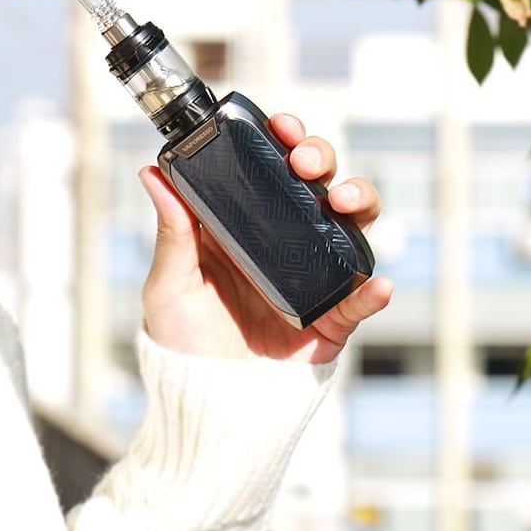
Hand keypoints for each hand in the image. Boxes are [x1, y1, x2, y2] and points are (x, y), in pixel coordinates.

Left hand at [138, 113, 393, 363]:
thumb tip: (153, 174)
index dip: (284, 140)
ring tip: (342, 202)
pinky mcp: (332, 318)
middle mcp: (286, 243)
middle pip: (318, 185)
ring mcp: (314, 277)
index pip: (273, 169)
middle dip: (321, 159)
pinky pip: (359, 301)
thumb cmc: (183, 342)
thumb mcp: (170, 285)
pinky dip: (372, 292)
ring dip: (358, 202)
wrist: (206, 403)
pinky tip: (376, 285)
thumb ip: (170, 234)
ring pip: (351, 226)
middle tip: (305, 161)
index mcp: (246, 226)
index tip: (279, 126)